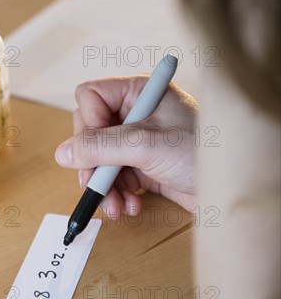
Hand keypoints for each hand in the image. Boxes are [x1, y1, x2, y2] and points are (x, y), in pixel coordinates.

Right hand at [55, 76, 198, 217]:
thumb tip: (62, 153)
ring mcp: (138, 141)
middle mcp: (136, 114)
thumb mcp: (145, 146)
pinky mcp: (144, 165)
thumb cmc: (203, 153)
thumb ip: (100, 147)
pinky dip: (117, 194)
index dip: (88, 125)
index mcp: (138, 93)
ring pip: (99, 160)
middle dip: (93, 164)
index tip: (97, 150)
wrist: (235, 188)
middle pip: (90, 133)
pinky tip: (130, 205)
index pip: (90, 98)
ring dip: (104, 186)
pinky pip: (115, 178)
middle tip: (97, 186)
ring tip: (117, 206)